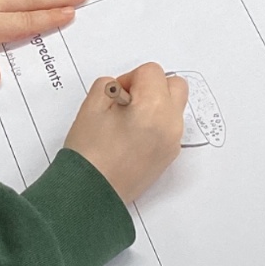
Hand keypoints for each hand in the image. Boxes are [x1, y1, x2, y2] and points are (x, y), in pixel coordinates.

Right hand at [64, 64, 188, 203]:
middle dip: (152, 86)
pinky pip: (170, 127)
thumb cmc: (89, 156)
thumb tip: (121, 88)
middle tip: (128, 100)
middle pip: (174, 85)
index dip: (130, 77)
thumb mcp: (91, 107)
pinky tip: (133, 135)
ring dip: (156, 104)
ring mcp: (172, 142)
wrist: (92, 194)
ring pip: (174, 106)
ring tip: (129, 120)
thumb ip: (108, 86)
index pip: (152, 72)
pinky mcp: (169, 155)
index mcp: (153, 108)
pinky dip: (157, 123)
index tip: (117, 94)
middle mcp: (170, 124)